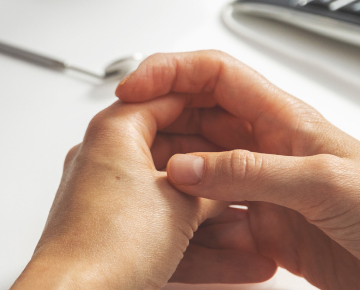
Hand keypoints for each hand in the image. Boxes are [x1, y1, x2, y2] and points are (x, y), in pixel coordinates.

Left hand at [12, 95, 275, 289]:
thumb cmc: (108, 246)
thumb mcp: (182, 205)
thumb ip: (213, 185)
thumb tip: (231, 181)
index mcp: (114, 132)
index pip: (167, 98)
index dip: (211, 107)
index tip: (240, 115)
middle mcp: (105, 160)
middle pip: (174, 152)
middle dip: (219, 171)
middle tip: (252, 171)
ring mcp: (107, 201)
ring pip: (172, 200)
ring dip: (215, 219)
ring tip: (254, 228)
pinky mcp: (112, 238)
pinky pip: (163, 232)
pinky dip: (197, 245)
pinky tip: (237, 261)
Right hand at [118, 51, 359, 288]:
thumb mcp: (321, 182)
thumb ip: (250, 173)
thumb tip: (185, 167)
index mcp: (284, 117)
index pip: (214, 74)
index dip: (169, 70)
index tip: (129, 89)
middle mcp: (271, 146)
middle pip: (198, 121)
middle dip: (158, 128)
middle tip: (119, 148)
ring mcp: (270, 190)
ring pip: (202, 174)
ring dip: (171, 182)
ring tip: (138, 195)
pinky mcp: (273, 232)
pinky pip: (219, 223)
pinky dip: (195, 230)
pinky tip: (177, 240)